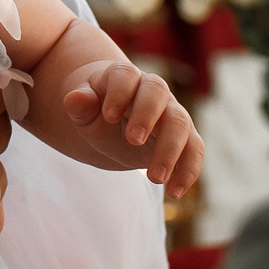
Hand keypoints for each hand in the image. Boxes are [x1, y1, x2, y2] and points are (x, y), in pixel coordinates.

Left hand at [61, 61, 203, 196]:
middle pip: (158, 93)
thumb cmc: (97, 113)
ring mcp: (171, 112)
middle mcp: (153, 90)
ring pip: (180, 122)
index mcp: (124, 77)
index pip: (126, 76)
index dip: (119, 93)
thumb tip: (74, 99)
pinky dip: (189, 170)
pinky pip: (194, 149)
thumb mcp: (83, 111)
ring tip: (155, 178)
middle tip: (132, 141)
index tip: (108, 116)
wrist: (114, 123)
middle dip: (147, 115)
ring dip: (171, 150)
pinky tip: (175, 192)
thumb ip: (80, 105)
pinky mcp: (185, 136)